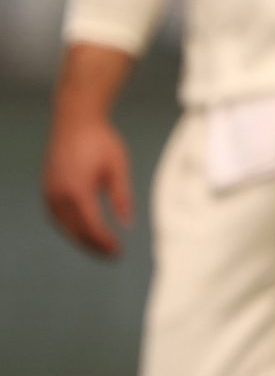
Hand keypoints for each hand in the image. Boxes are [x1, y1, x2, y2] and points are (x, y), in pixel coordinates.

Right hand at [42, 111, 133, 258]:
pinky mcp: (47, 188)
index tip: (118, 251)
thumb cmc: (100, 141)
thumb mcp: (118, 167)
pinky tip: (85, 231)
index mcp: (77, 190)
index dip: (104, 241)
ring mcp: (49, 191)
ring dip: (81, 239)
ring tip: (100, 247)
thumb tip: (126, 223)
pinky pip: (57, 216)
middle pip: (75, 230)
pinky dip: (71, 227)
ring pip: (64, 226)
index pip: (91, 225)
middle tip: (112, 255)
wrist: (74, 120)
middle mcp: (58, 194)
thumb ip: (122, 196)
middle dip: (93, 245)